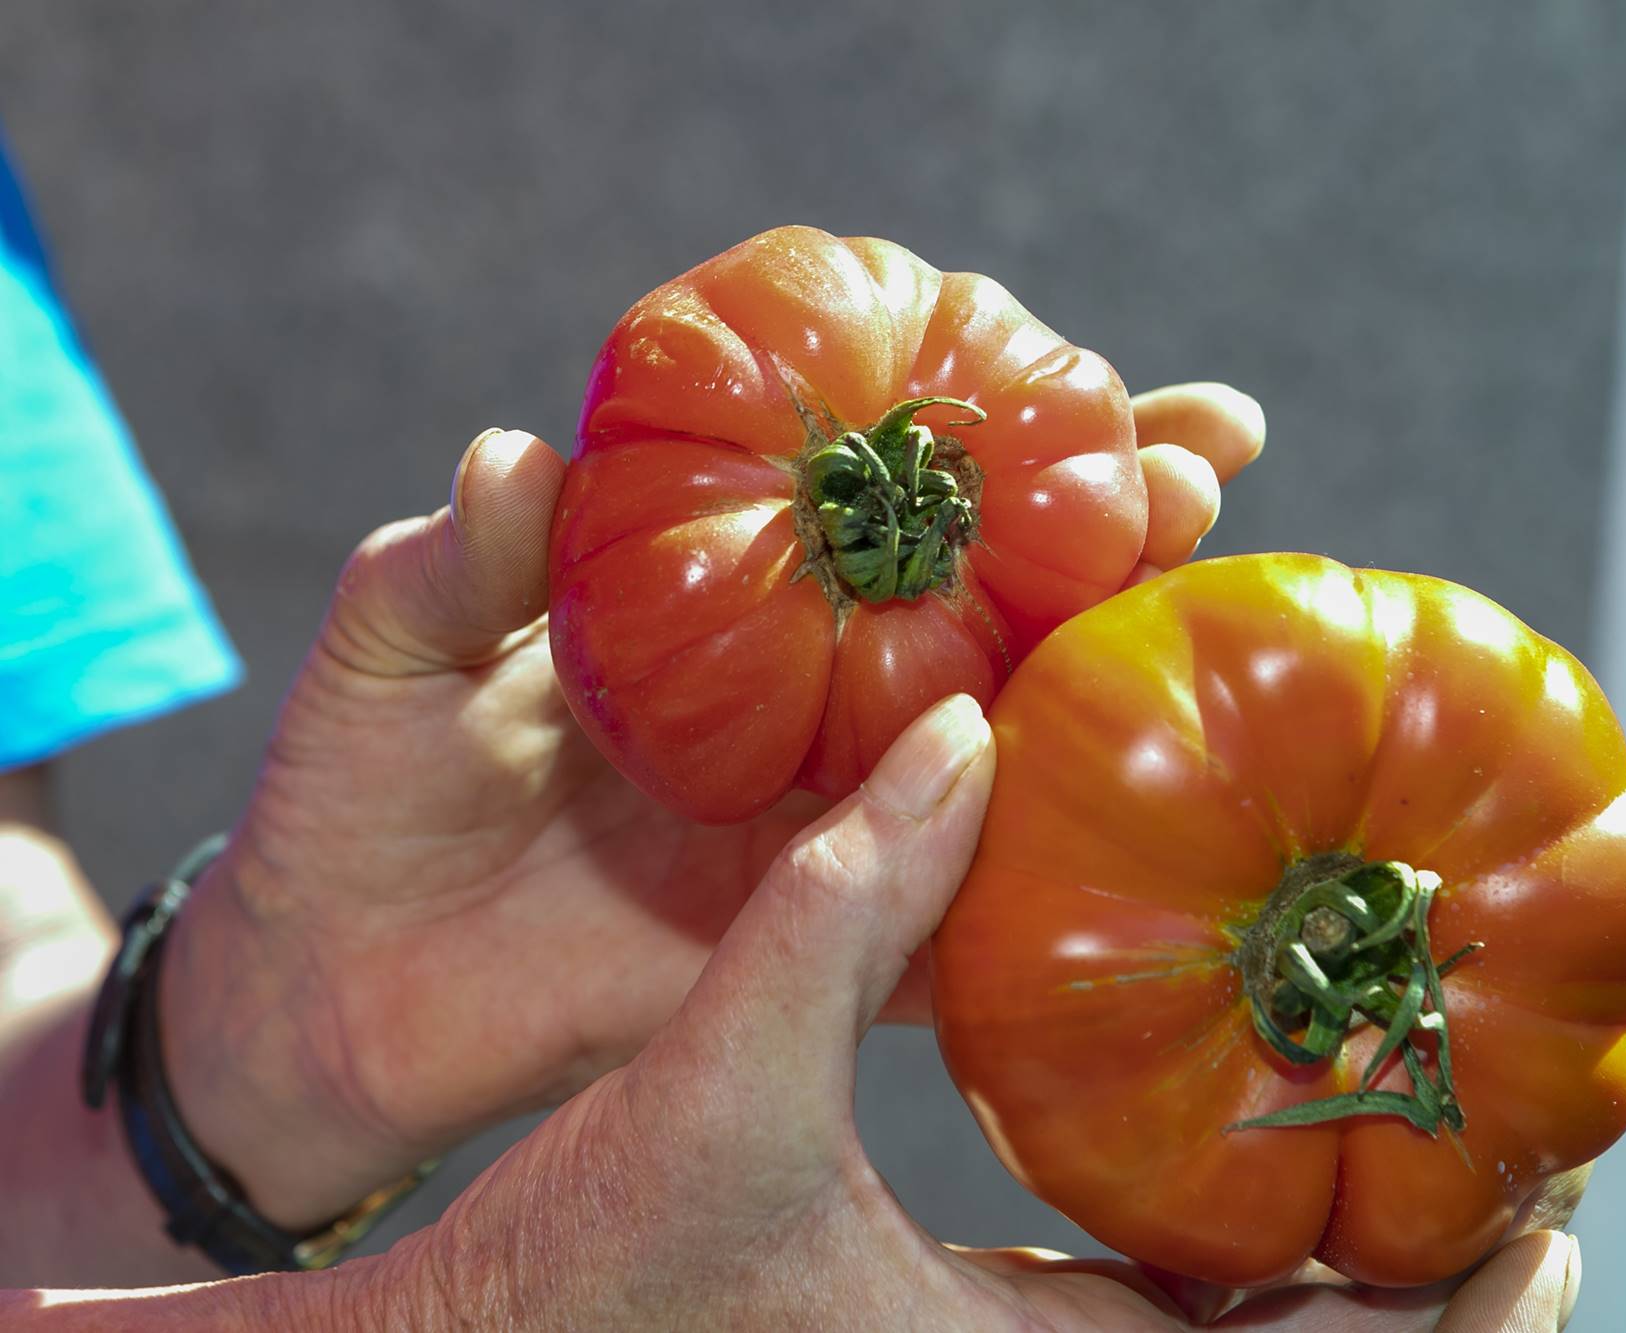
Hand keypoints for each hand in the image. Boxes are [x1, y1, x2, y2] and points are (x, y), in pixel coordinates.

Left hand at [157, 384, 1266, 1228]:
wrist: (336, 984)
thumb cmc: (358, 792)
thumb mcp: (387, 648)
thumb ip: (455, 560)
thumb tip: (521, 455)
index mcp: (725, 604)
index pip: (884, 497)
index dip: (998, 429)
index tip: (1105, 371)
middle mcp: (805, 701)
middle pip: (994, 601)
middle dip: (1115, 523)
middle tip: (1203, 464)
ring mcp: (825, 823)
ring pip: (1002, 745)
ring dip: (1109, 678)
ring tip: (1203, 595)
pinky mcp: (815, 948)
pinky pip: (944, 918)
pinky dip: (1030, 883)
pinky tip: (1126, 828)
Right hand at [334, 697, 1579, 1330]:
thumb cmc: (573, 1269)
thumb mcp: (715, 1076)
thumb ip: (844, 904)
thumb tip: (971, 717)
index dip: (1466, 1304)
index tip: (1554, 1194)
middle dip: (1441, 1269)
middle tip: (1533, 1139)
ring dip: (1341, 1241)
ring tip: (1415, 1104)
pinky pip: (1147, 1299)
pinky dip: (1226, 1228)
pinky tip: (1235, 1114)